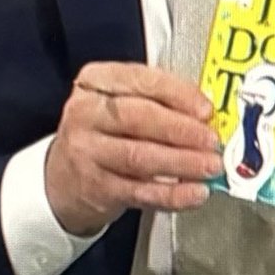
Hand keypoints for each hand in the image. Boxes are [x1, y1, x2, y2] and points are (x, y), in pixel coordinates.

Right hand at [44, 61, 222, 236]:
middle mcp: (86, 113)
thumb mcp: (121, 102)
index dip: (178, 94)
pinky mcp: (95, 187)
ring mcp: (87, 151)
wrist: (63, 178)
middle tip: (211, 140)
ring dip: (182, 162)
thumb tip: (205, 116)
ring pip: (139, 156)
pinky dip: (172, 194)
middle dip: (181, 130)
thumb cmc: (104, 132)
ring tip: (210, 166)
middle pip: (137, 117)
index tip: (205, 109)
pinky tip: (193, 192)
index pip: (141, 80)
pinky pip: (139, 191)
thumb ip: (160, 102)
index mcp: (96, 80)